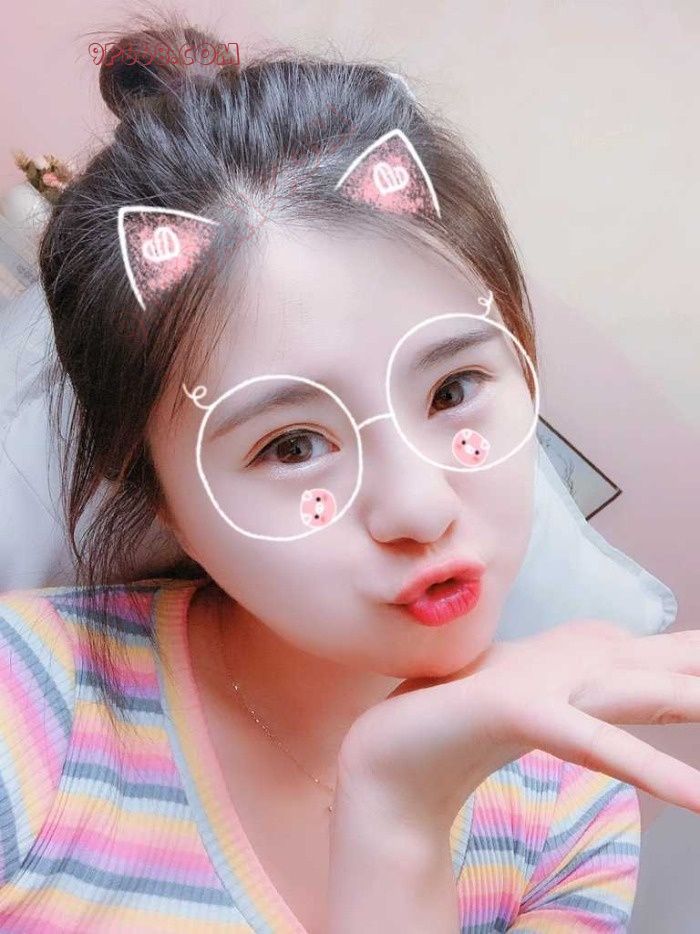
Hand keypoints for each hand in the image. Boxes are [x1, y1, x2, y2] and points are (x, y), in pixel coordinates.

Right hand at [336, 619, 699, 832]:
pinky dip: (649, 769)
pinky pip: (595, 743)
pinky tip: (699, 799)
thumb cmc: (475, 725)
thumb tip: (653, 681)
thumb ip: (609, 692)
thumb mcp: (561, 706)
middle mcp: (581, 656)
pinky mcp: (519, 707)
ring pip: (650, 692)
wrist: (395, 754)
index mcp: (595, 652)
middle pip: (683, 668)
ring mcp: (550, 678)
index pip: (684, 657)